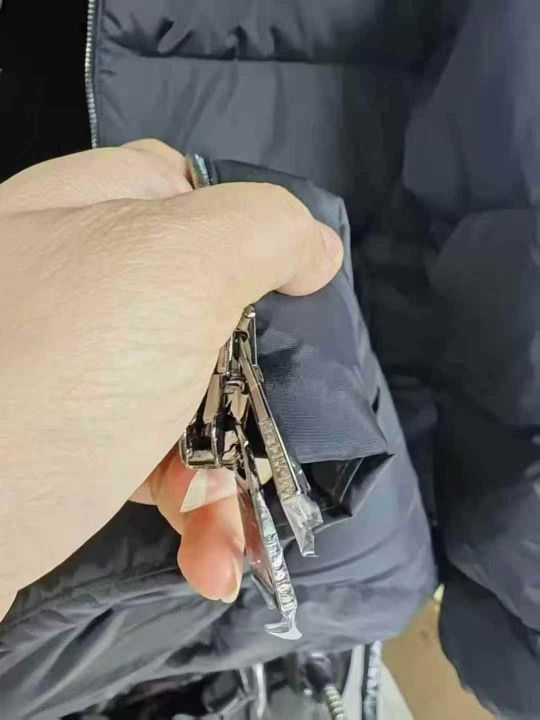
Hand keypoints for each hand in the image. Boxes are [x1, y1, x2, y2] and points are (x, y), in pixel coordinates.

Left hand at [0, 139, 341, 612]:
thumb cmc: (46, 378)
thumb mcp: (170, 268)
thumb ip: (261, 232)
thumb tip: (315, 248)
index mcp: (101, 211)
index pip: (201, 195)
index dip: (259, 245)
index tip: (296, 305)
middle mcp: (86, 285)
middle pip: (217, 318)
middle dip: (258, 394)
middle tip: (275, 442)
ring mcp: (84, 371)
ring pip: (200, 403)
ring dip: (234, 479)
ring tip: (230, 540)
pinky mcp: (81, 448)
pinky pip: (164, 468)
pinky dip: (198, 515)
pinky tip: (211, 560)